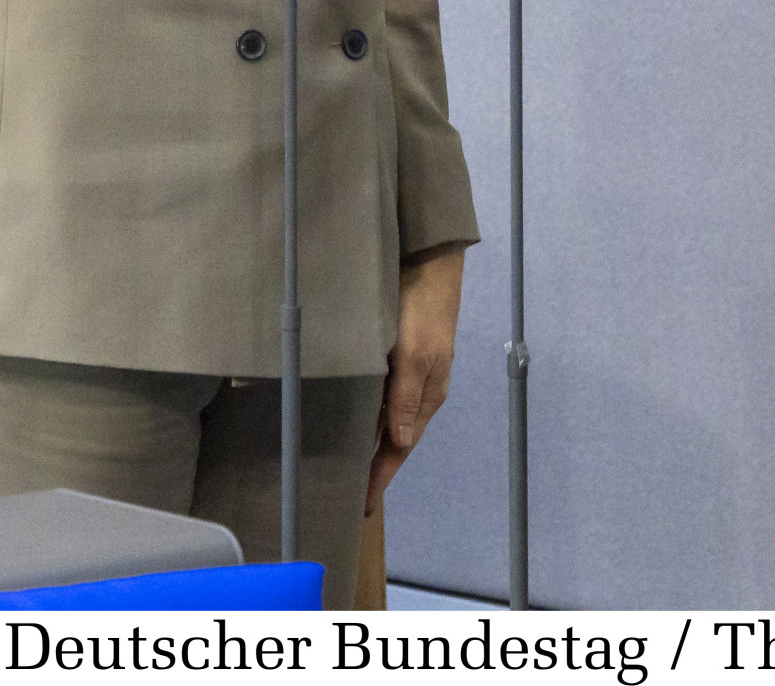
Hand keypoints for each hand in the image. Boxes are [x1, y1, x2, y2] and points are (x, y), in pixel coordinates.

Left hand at [368, 243, 463, 514]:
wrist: (429, 266)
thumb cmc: (422, 311)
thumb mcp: (415, 355)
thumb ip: (406, 398)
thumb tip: (403, 444)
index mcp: (427, 397)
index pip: (400, 449)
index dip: (381, 478)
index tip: (362, 507)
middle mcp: (418, 391)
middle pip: (394, 439)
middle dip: (374, 467)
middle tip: (348, 492)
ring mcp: (409, 375)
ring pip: (386, 420)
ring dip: (368, 442)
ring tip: (345, 463)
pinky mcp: (397, 358)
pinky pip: (380, 399)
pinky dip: (366, 416)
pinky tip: (350, 418)